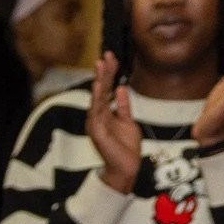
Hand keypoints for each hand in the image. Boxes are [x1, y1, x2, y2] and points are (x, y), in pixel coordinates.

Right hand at [86, 52, 143, 194]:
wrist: (126, 168)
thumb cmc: (126, 149)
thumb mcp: (128, 122)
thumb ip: (123, 106)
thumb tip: (121, 88)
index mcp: (105, 113)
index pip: (106, 89)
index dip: (109, 73)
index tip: (113, 58)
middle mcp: (98, 116)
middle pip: (101, 90)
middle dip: (104, 72)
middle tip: (107, 55)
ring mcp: (95, 122)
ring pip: (97, 96)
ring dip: (99, 80)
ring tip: (101, 64)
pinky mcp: (96, 130)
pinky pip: (96, 110)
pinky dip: (97, 97)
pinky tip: (98, 85)